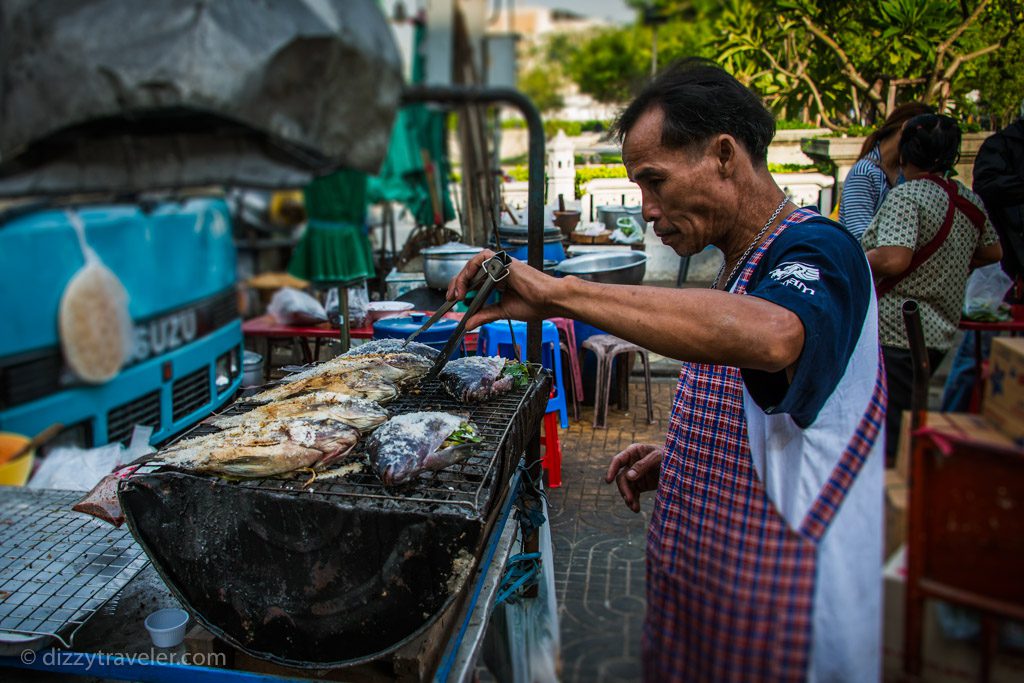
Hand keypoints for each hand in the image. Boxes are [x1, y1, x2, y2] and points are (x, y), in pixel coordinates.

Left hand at [445, 249, 562, 328]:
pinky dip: (472, 267)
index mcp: (498, 281)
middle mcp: (498, 271)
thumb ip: (485, 315)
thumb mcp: (502, 312)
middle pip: (470, 272)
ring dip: (462, 278)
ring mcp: (501, 265)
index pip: (474, 281)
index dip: (461, 289)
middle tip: (451, 299)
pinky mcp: (504, 261)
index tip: (453, 302)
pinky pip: (483, 257)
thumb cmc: (535, 305)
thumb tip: (468, 325)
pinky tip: (466, 282)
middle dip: (457, 284)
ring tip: (457, 294)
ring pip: (474, 264)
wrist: (550, 300)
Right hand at [604, 443, 662, 512]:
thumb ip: (643, 465)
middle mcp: (631, 463)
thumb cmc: (669, 456)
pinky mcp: (641, 485)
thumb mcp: (658, 457)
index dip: (611, 470)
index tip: (608, 481)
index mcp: (633, 452)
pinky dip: (633, 502)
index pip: (618, 460)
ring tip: (635, 508)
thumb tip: (628, 476)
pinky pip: (633, 494)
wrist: (681, 466)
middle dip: (624, 490)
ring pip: (626, 488)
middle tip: (630, 500)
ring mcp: (635, 475)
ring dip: (628, 498)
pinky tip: (636, 509)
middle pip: (621, 478)